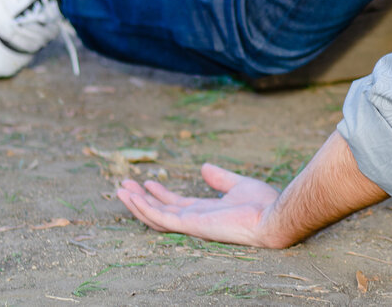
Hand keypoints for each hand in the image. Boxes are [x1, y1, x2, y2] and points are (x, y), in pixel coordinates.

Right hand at [117, 163, 289, 247]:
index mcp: (206, 210)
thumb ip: (220, 178)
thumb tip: (204, 167)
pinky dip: (145, 208)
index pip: (176, 204)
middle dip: (142, 200)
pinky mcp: (191, 224)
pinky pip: (162, 217)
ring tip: (121, 191)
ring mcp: (191, 223)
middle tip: (124, 186)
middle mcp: (195, 219)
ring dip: (137, 204)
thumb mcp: (237, 184)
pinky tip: (133, 197)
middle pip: (161, 210)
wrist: (271, 216)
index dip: (160, 194)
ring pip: (156, 216)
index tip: (148, 182)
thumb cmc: (261, 204)